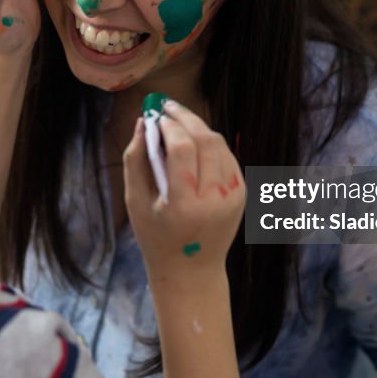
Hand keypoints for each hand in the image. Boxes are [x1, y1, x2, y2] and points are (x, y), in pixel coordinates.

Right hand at [122, 100, 244, 280]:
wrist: (192, 270)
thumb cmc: (156, 237)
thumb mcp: (136, 201)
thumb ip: (136, 160)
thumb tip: (142, 122)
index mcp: (185, 204)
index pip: (183, 149)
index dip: (169, 126)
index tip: (155, 115)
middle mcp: (215, 198)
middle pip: (205, 140)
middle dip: (185, 118)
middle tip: (166, 107)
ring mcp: (232, 196)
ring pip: (218, 144)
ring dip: (197, 127)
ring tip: (177, 121)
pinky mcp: (241, 194)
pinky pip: (226, 156)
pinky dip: (209, 144)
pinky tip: (192, 142)